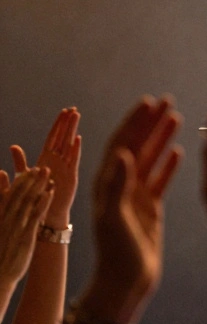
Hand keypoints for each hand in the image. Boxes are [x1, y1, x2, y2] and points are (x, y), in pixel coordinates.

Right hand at [0, 167, 53, 286]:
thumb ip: (1, 209)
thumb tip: (3, 192)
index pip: (8, 196)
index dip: (19, 182)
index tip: (28, 170)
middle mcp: (6, 219)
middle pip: (18, 195)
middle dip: (29, 179)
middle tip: (41, 166)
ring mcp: (15, 227)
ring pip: (27, 202)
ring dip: (37, 186)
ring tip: (47, 172)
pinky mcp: (25, 237)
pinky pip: (34, 217)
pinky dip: (41, 203)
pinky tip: (49, 193)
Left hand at [12, 108, 81, 227]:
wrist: (44, 213)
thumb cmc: (34, 196)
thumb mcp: (24, 177)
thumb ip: (20, 161)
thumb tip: (13, 146)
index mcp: (46, 158)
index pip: (53, 137)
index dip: (59, 124)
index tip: (64, 111)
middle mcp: (57, 160)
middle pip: (63, 137)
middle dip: (68, 123)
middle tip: (74, 109)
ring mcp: (65, 167)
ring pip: (69, 145)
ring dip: (72, 131)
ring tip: (77, 117)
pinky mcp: (70, 176)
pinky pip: (72, 160)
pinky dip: (74, 150)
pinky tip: (76, 139)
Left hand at [88, 97, 182, 323]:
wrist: (126, 283)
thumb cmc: (117, 254)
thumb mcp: (115, 219)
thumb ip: (118, 186)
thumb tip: (124, 153)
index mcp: (109, 184)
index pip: (121, 144)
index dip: (133, 122)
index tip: (148, 102)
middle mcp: (121, 186)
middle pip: (137, 146)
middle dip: (150, 123)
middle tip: (167, 101)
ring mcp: (136, 197)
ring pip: (151, 160)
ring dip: (161, 138)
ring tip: (176, 117)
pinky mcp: (150, 209)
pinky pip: (160, 180)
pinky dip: (168, 165)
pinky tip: (179, 151)